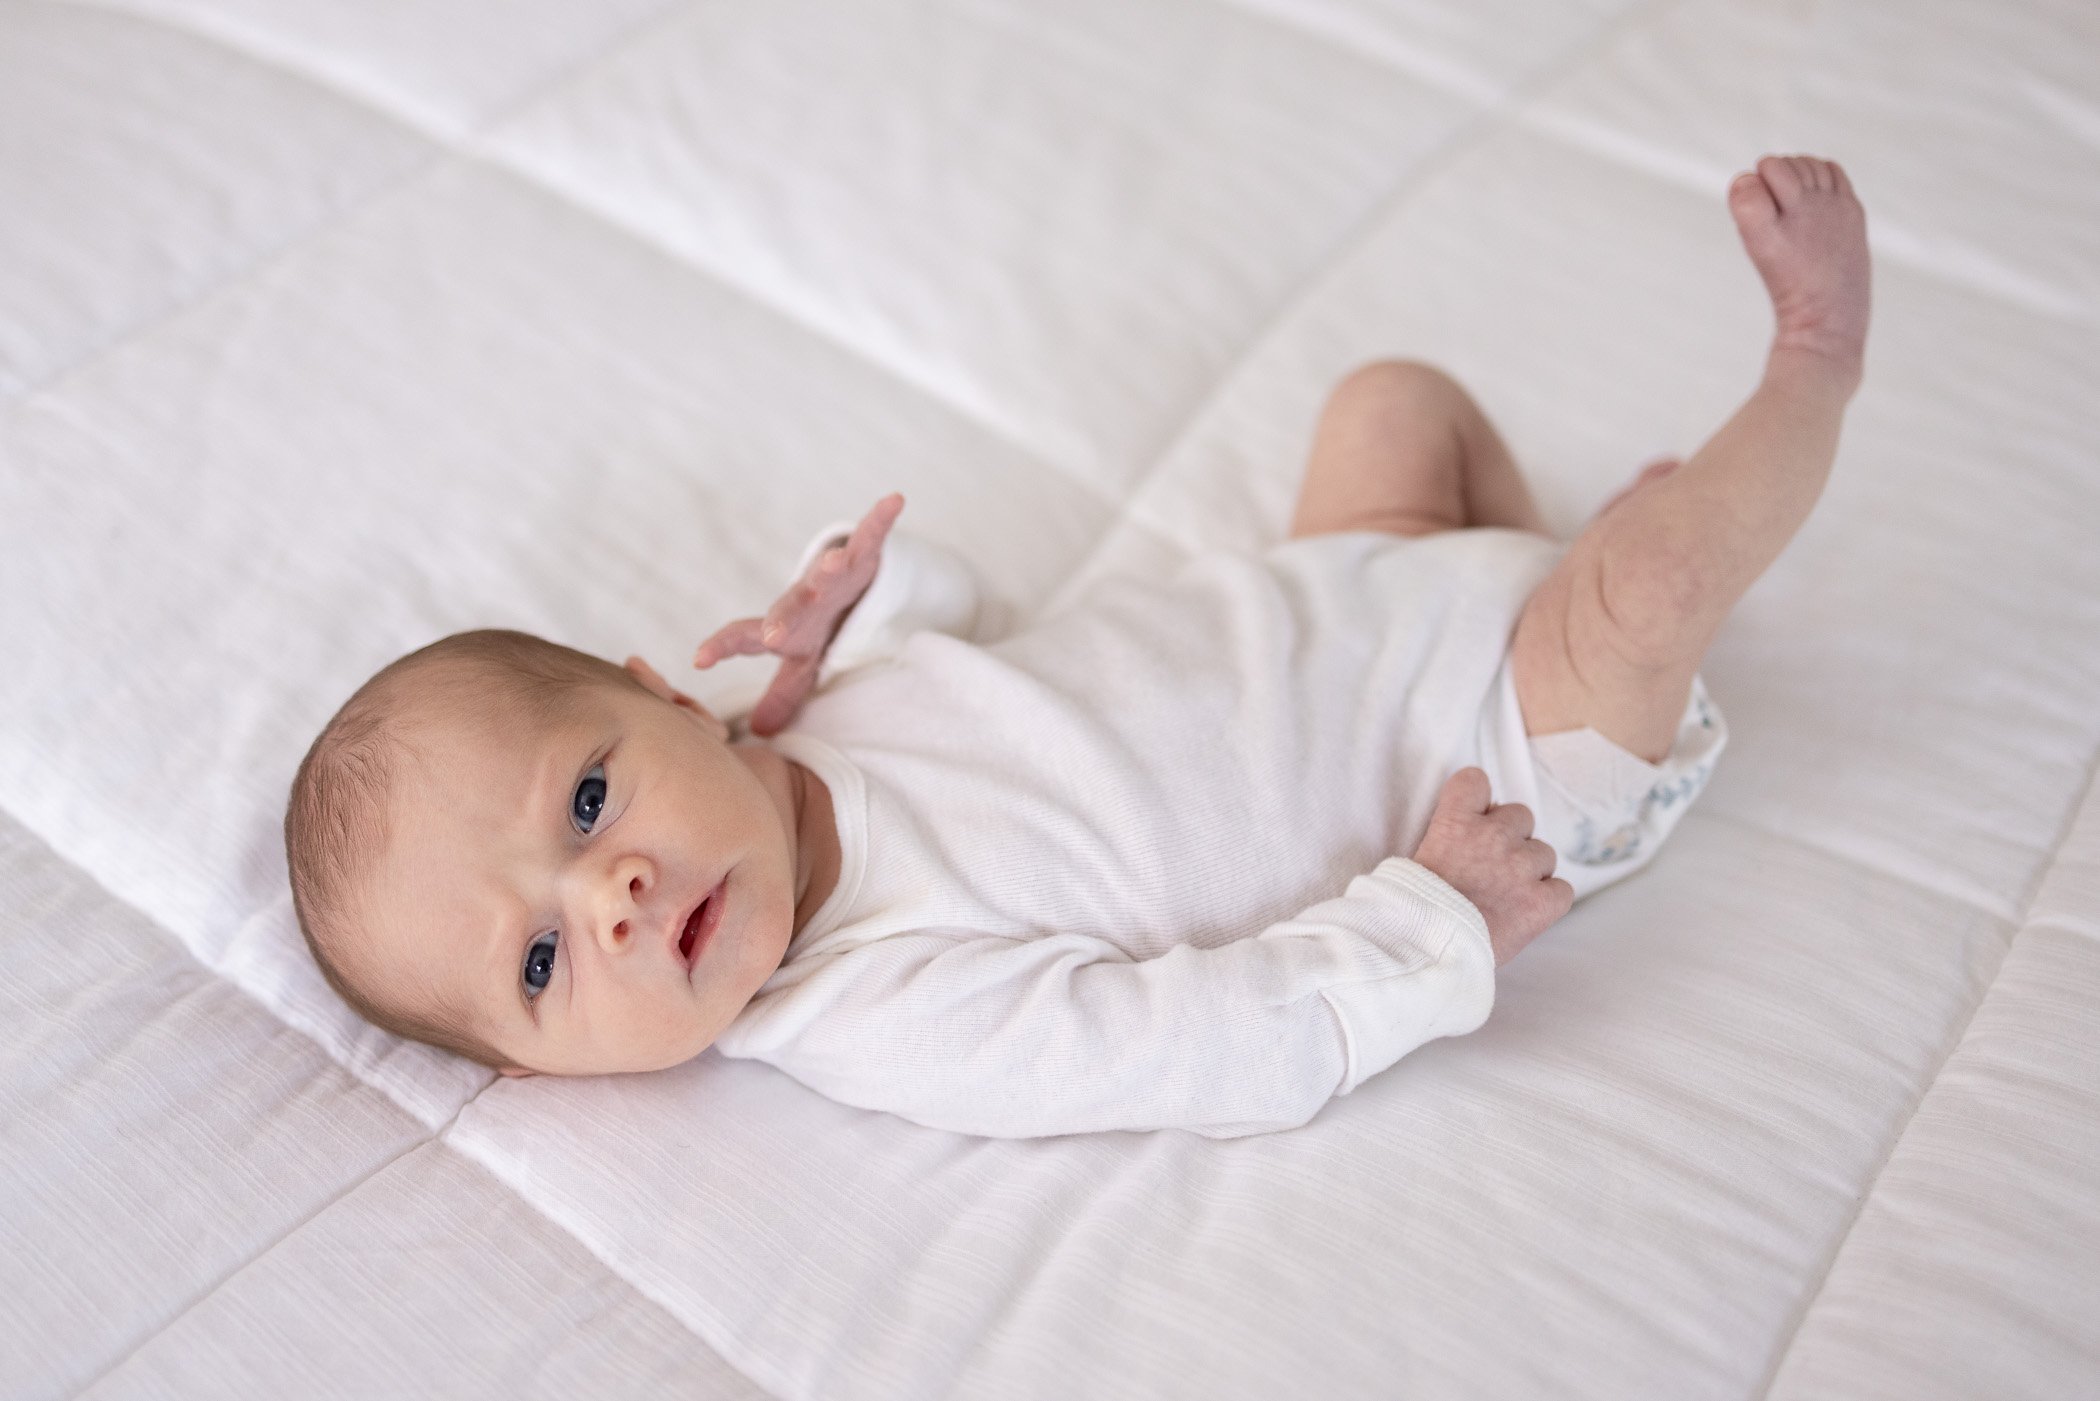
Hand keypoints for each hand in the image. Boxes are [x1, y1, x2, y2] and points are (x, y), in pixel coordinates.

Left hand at [692, 492, 905, 735]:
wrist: (845, 582)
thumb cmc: (817, 624)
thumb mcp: (801, 661)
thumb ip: (781, 693)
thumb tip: (761, 733)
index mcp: (783, 626)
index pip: (744, 637)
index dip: (722, 646)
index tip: (699, 660)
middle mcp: (803, 599)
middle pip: (789, 609)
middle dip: (781, 620)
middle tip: (771, 637)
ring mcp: (831, 576)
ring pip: (829, 573)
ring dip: (830, 568)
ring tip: (832, 563)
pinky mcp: (861, 556)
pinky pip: (872, 536)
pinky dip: (881, 518)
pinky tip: (894, 499)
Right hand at [1410, 767, 1572, 965]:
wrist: (1425, 950)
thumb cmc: (1411, 912)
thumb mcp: (1415, 861)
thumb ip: (1445, 840)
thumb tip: (1464, 839)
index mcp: (1455, 821)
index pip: (1475, 781)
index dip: (1479, 801)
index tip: (1476, 819)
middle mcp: (1493, 835)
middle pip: (1520, 815)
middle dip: (1511, 838)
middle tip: (1492, 867)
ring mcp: (1521, 867)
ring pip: (1544, 854)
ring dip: (1531, 871)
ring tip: (1506, 897)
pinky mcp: (1542, 902)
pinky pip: (1562, 890)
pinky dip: (1548, 901)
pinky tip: (1526, 913)